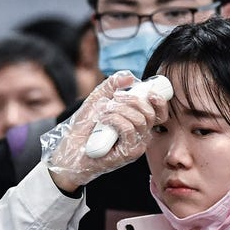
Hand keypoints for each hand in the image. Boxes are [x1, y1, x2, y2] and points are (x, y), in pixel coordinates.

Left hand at [46, 70, 169, 191]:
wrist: (69, 150)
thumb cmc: (83, 129)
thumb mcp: (96, 102)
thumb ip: (110, 86)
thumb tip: (129, 76)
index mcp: (138, 125)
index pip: (159, 114)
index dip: (159, 101)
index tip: (148, 91)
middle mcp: (140, 136)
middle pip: (150, 114)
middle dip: (134, 99)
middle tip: (115, 97)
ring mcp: (136, 146)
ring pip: (140, 120)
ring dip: (120, 109)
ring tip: (104, 110)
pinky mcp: (128, 153)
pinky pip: (128, 129)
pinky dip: (115, 119)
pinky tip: (103, 119)